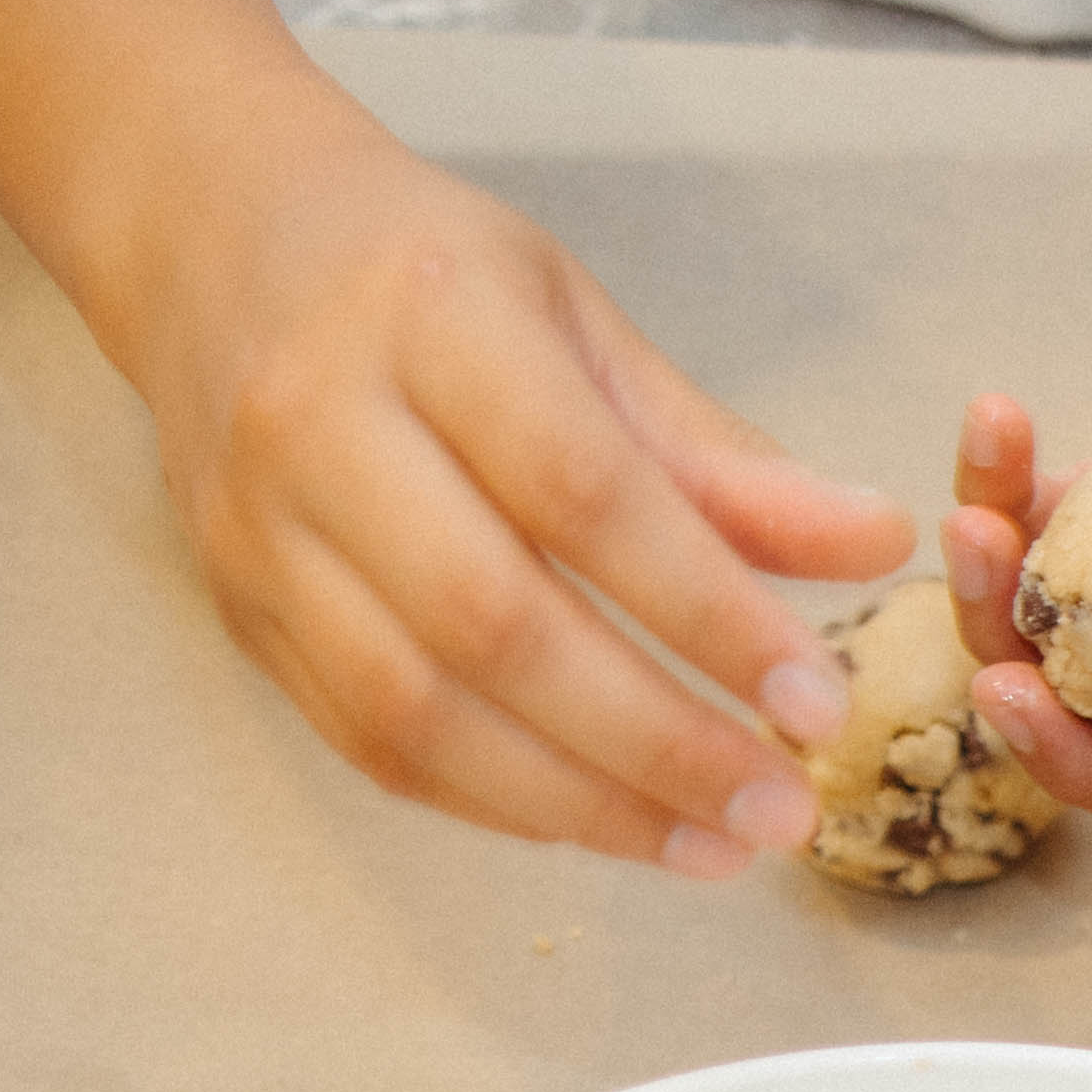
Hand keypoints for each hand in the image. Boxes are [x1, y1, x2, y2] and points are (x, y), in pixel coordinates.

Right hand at [114, 110, 910, 872]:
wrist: (215, 244)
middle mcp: (321, 426)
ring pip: (419, 710)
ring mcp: (262, 533)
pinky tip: (609, 824)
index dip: (708, 614)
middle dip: (656, 741)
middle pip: (494, 623)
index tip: (816, 702)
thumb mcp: (584, 324)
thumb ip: (720, 453)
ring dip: (583, 804)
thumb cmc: (427, 284)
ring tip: (714, 846)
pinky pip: (372, 745)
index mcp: (432, 321)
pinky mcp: (240, 614)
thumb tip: (875, 544)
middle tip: (781, 811)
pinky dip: (500, 803)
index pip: (583, 495)